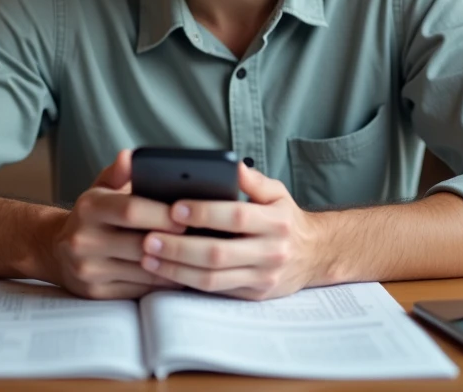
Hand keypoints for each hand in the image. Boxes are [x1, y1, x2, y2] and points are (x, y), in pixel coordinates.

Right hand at [50, 149, 185, 299]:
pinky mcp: (96, 294)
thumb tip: (130, 156)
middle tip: (201, 238)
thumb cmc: (91, 216)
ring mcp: (89, 270)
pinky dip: (162, 282)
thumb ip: (118, 173)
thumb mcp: (99, 189)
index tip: (186, 215)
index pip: (130, 210)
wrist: (56, 251)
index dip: (162, 214)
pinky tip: (178, 272)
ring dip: (174, 264)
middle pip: (141, 243)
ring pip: (144, 271)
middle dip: (174, 242)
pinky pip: (139, 290)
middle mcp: (84, 240)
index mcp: (89, 208)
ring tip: (196, 256)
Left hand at [140, 164, 322, 299]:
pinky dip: (187, 282)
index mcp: (276, 222)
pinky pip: (215, 291)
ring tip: (148, 258)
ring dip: (176, 270)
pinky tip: (164, 272)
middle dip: (179, 247)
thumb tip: (233, 167)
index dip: (204, 213)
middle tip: (148, 238)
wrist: (314, 255)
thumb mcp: (277, 193)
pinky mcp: (253, 295)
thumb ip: (253, 181)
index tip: (174, 208)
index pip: (235, 216)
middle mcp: (271, 252)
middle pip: (218, 253)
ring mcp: (263, 277)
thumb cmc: (285, 218)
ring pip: (213, 279)